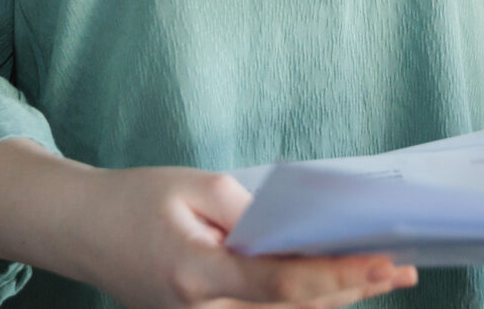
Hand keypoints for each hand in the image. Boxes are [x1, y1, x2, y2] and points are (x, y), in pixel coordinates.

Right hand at [78, 167, 417, 308]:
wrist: (80, 232)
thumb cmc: (134, 201)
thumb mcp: (194, 186)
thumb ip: (250, 214)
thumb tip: (301, 235)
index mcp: (196, 275)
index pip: (284, 284)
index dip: (340, 275)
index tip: (384, 261)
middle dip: (352, 291)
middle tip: (403, 268)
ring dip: (334, 301)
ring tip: (383, 278)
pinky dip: (302, 304)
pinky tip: (336, 288)